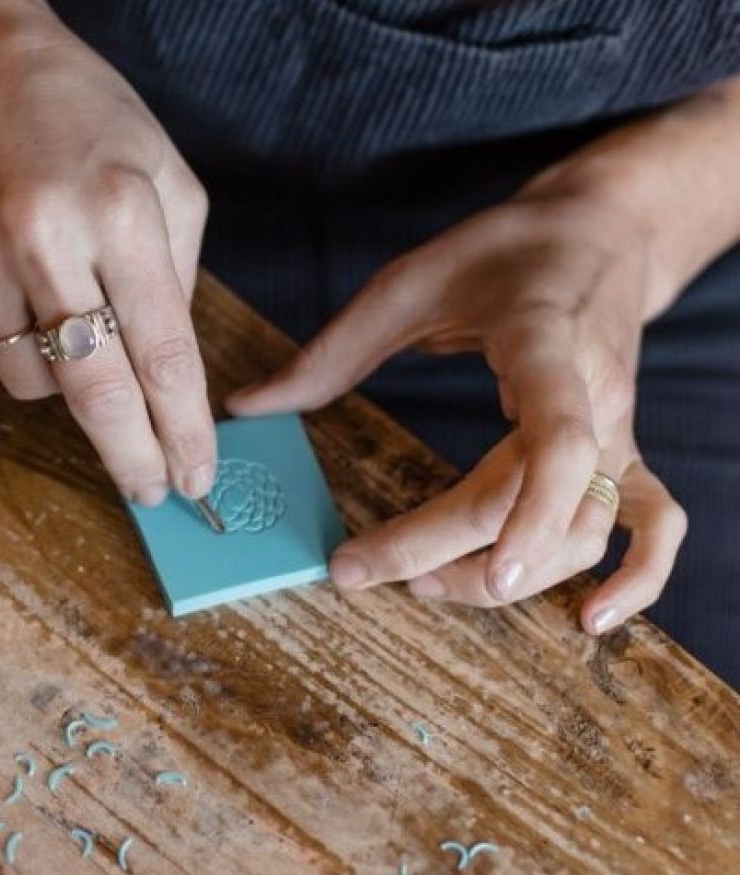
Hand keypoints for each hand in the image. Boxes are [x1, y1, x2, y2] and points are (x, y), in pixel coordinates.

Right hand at [0, 0, 214, 503]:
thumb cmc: (78, 113)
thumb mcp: (161, 172)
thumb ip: (176, 276)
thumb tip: (169, 377)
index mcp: (119, 208)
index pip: (162, 353)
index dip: (183, 429)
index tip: (198, 477)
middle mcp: (42, 235)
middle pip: (96, 391)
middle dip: (132, 455)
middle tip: (152, 490)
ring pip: (34, 381)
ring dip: (65, 379)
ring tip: (67, 313)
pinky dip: (15, 339)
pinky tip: (16, 283)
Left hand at [227, 174, 687, 636]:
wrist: (603, 229)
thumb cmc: (502, 252)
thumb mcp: (406, 283)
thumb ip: (328, 354)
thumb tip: (246, 408)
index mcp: (545, 342)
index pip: (557, 440)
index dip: (519, 515)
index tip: (455, 574)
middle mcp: (595, 395)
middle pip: (535, 505)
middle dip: (446, 557)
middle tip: (358, 570)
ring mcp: (620, 429)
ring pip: (583, 532)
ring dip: (506, 577)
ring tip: (422, 585)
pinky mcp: (626, 449)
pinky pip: (655, 524)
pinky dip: (638, 579)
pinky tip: (589, 618)